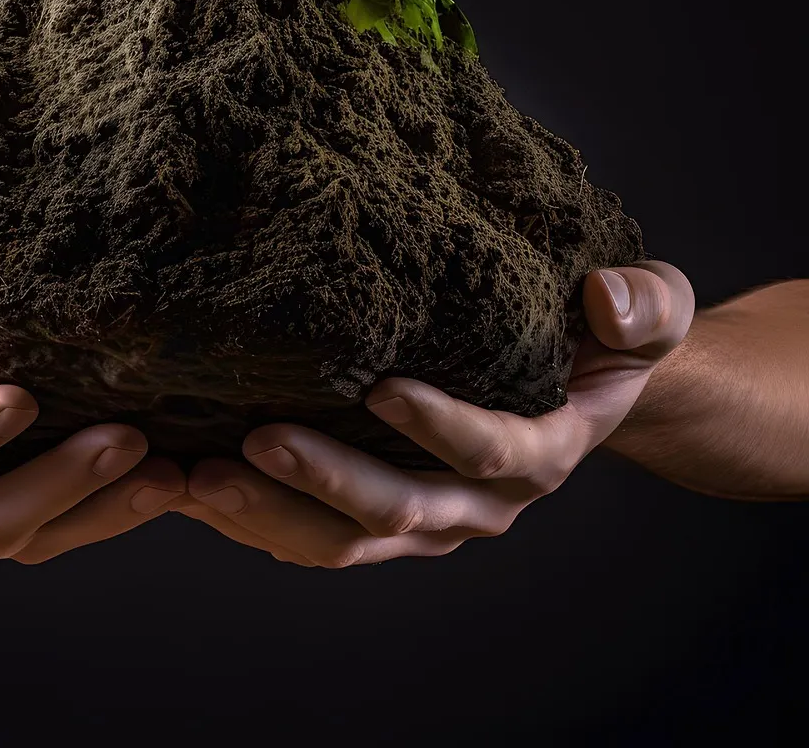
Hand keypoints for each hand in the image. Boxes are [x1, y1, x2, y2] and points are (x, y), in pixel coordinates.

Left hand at [178, 260, 694, 566]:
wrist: (576, 384)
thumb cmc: (602, 340)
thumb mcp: (646, 311)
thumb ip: (643, 306)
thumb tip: (606, 301)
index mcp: (541, 450)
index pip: (491, 449)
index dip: (442, 426)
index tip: (381, 387)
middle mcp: (479, 501)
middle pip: (398, 510)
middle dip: (323, 481)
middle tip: (251, 441)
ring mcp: (425, 518)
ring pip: (342, 539)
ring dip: (269, 513)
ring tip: (198, 477)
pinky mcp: (379, 517)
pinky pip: (314, 534)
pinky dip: (257, 517)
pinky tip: (195, 483)